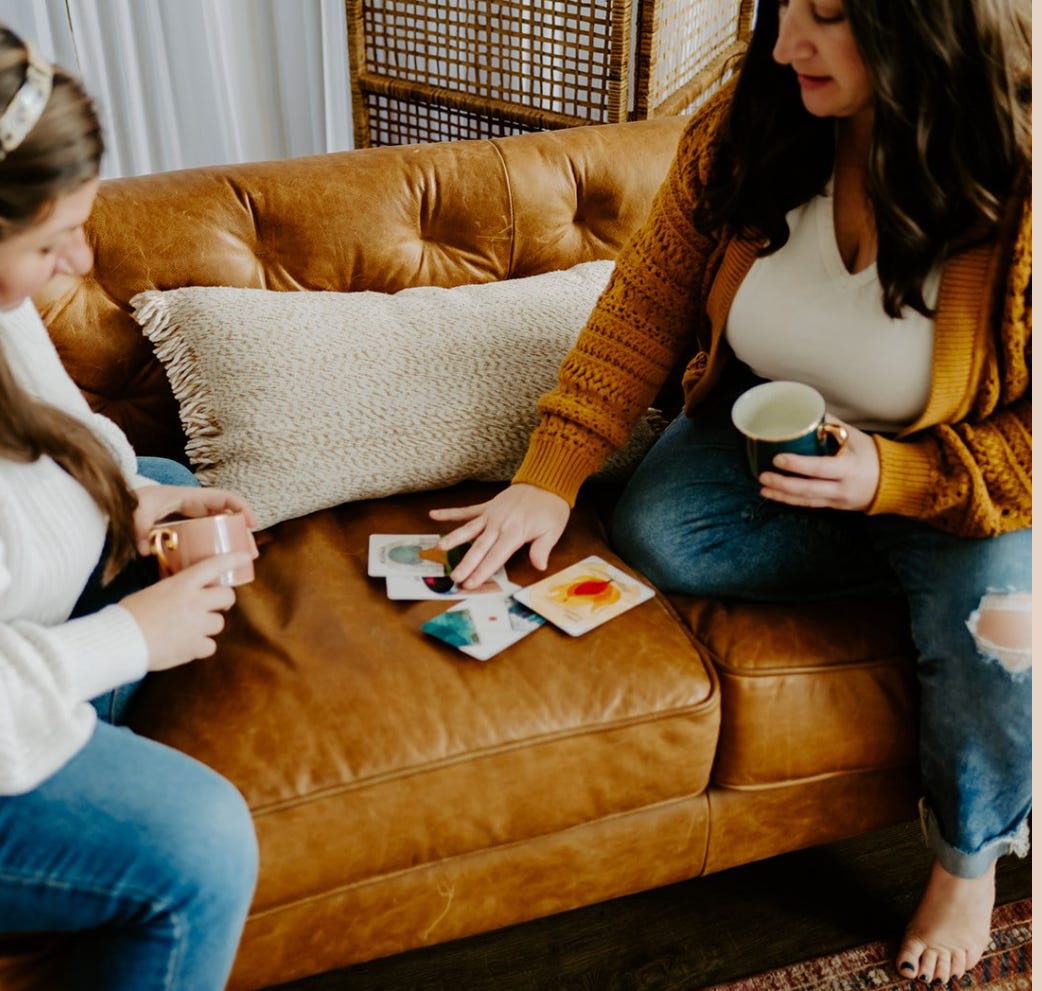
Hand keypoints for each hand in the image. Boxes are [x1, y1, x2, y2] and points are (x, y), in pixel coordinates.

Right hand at [120, 553, 250, 670]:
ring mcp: (197, 625)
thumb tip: (186, 590)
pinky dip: (201, 647)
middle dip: (224, 601)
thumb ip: (175, 589)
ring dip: (208, 625)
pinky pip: (210, 646)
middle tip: (216, 604)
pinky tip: (186, 645)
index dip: (232, 560)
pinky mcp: (194, 647)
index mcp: (182, 584)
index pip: (214, 566)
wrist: (119, 641)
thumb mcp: (154, 591)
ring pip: (219, 623)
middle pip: (227, 596)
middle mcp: (194, 602)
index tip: (244, 557)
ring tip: (189, 628)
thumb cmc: (129, 614)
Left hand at [133, 484, 256, 554]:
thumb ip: (141, 527)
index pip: (224, 498)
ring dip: (233, 543)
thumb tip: (146, 549)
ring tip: (242, 563)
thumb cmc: (135, 500)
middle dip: (242, 534)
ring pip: (220, 529)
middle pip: (228, 518)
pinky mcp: (186, 529)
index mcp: (192, 497)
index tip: (251, 524)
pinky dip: (218, 548)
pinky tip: (220, 565)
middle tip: (251, 553)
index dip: (242, 508)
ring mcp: (192, 519)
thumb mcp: (139, 510)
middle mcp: (196, 507)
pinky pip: (208, 536)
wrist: (122, 501)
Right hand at [429, 483, 569, 588]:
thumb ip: (542, 549)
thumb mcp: (553, 530)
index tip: (471, 583)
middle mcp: (499, 524)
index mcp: (515, 532)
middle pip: (479, 547)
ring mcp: (491, 514)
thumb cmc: (550, 508)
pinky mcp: (487, 506)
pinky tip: (434, 514)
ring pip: (468, 529)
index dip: (483, 571)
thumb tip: (539, 566)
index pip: (496, 557)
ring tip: (439, 548)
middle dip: (466, 564)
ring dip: (454, 539)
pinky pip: (466, 511)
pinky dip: (450, 512)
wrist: (545, 481)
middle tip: (455, 577)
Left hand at [758, 420, 878, 510]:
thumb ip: (831, 425)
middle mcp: (843, 487)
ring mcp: (838, 499)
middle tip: (763, 475)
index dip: (798, 465)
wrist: (893, 482)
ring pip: (806, 500)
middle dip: (783, 484)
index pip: (820, 468)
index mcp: (850, 467)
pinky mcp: (833, 505)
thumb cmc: (872, 455)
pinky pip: (809, 505)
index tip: (778, 458)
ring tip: (762, 487)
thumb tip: (808, 408)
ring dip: (782, 495)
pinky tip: (774, 495)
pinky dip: (790, 500)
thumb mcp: (855, 437)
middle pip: (809, 489)